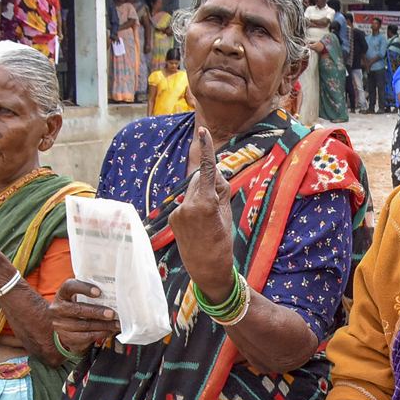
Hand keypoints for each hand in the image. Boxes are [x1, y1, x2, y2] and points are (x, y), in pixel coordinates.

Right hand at [49, 278, 119, 354]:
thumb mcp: (78, 298)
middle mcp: (58, 309)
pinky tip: (110, 330)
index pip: (69, 287)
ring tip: (116, 323)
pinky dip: (101, 333)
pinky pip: (87, 336)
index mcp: (62, 295)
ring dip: (104, 325)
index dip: (83, 288)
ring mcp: (61, 325)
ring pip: (85, 325)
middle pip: (78, 310)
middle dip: (97, 312)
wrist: (64, 326)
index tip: (98, 292)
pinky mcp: (68, 337)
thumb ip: (91, 295)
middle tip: (112, 313)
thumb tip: (114, 293)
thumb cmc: (76, 307)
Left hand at [169, 125, 238, 295]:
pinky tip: (198, 224)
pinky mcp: (172, 218)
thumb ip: (218, 191)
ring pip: (193, 191)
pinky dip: (193, 207)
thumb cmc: (222, 242)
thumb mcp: (226, 213)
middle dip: (210, 185)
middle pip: (200, 180)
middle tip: (218, 208)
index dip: (205, 149)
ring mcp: (177, 212)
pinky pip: (186, 202)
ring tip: (207, 220)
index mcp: (204, 203)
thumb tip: (212, 173)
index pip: (206, 170)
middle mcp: (187, 205)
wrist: (206, 268)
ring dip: (201, 197)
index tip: (202, 131)